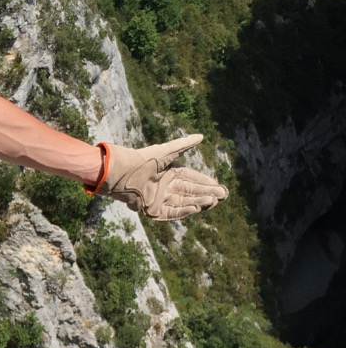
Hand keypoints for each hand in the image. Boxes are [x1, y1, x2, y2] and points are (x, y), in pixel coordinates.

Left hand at [99, 134, 227, 220]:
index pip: (191, 179)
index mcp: (168, 173)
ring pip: (184, 202)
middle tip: (223, 195)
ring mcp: (159, 199)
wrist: (123, 173)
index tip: (220, 185)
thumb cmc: (143, 159)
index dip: (205, 182)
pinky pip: (172, 212)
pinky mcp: (153, 210)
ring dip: (199, 202)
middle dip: (207, 193)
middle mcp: (165, 186)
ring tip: (214, 200)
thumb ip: (184, 144)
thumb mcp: (166, 151)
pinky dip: (184, 210)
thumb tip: (201, 136)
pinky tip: (197, 207)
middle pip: (190, 192)